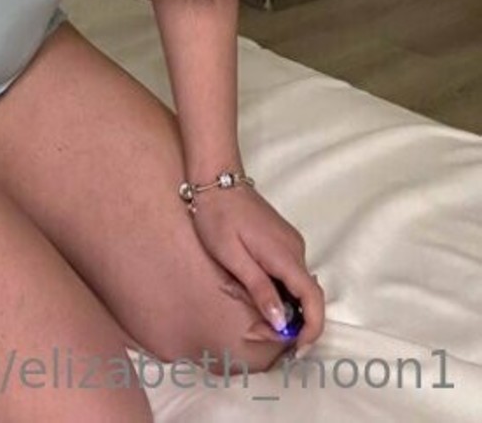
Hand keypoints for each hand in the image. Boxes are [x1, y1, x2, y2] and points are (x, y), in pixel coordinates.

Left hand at [189, 184, 323, 352]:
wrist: (215, 179)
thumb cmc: (217, 216)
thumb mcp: (232, 257)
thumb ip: (258, 289)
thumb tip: (282, 322)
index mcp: (284, 255)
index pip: (313, 299)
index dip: (311, 329)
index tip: (297, 350)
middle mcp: (295, 249)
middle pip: (305, 298)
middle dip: (285, 321)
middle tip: (253, 330)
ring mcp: (290, 243)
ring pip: (294, 286)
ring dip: (277, 304)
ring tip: (243, 300)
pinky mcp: (282, 240)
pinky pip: (286, 273)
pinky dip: (274, 288)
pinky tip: (248, 286)